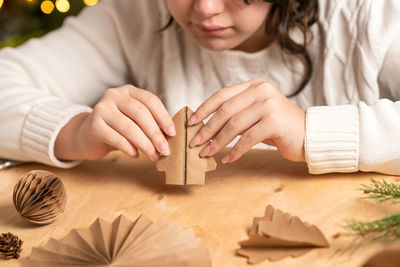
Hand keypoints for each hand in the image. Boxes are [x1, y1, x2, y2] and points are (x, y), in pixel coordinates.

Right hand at [54, 85, 175, 160]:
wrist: (86, 135)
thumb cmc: (117, 128)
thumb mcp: (134, 120)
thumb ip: (149, 123)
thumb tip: (170, 136)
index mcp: (128, 91)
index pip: (150, 100)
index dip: (163, 116)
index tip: (172, 133)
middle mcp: (114, 95)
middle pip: (141, 114)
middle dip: (155, 134)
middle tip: (165, 150)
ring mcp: (101, 109)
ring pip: (129, 127)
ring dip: (145, 144)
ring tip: (154, 156)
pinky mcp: (93, 125)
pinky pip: (116, 138)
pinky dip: (129, 148)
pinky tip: (136, 155)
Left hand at [187, 78, 305, 162]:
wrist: (308, 135)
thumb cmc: (278, 127)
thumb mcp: (256, 113)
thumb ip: (236, 113)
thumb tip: (205, 126)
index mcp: (254, 85)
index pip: (222, 95)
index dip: (204, 109)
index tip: (191, 123)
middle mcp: (261, 90)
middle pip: (225, 110)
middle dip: (207, 128)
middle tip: (195, 142)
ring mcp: (269, 104)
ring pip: (234, 125)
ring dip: (217, 142)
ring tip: (207, 153)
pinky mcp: (274, 121)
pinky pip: (247, 138)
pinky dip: (235, 150)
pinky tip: (227, 158)